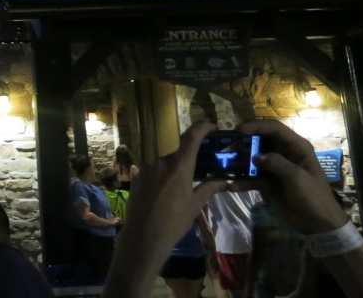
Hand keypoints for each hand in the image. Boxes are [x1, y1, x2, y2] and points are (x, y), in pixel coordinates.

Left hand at [108, 121, 227, 284]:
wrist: (144, 236)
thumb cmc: (174, 221)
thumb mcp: (195, 205)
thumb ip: (208, 188)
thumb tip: (225, 181)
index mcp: (179, 166)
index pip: (192, 137)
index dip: (202, 126)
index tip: (212, 125)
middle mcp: (161, 161)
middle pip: (179, 154)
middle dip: (189, 161)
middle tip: (199, 172)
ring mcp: (147, 168)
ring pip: (165, 164)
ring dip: (174, 171)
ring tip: (180, 191)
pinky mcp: (137, 177)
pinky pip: (154, 172)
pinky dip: (162, 178)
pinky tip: (164, 195)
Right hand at [231, 120, 347, 234]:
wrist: (318, 224)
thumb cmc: (313, 196)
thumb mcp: (297, 177)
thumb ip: (276, 163)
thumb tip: (255, 157)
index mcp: (296, 147)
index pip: (275, 128)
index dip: (257, 126)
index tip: (238, 130)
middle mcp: (284, 153)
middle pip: (261, 141)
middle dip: (244, 141)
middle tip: (227, 143)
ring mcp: (275, 168)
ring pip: (254, 158)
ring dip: (240, 161)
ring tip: (225, 162)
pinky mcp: (269, 182)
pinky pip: (252, 178)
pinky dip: (243, 181)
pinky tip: (232, 186)